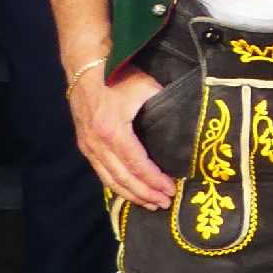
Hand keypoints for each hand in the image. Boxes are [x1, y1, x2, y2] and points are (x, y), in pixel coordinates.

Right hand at [70, 63, 172, 210]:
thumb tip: (187, 119)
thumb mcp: (146, 87)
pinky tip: (130, 192)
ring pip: (110, 179)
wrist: (84, 67)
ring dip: (131, 194)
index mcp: (113, 130)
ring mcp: (88, 146)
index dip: (154, 180)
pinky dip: (116, 186)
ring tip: (151, 204)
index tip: (171, 190)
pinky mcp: (85, 145)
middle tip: (165, 203)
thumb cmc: (118, 75)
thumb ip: (164, 105)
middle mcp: (97, 143)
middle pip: (123, 178)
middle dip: (145, 194)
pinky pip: (101, 172)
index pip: (136, 164)